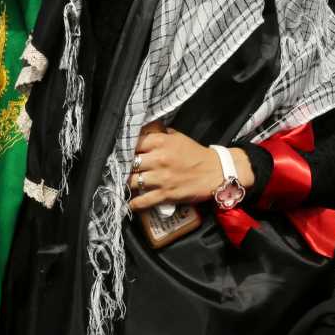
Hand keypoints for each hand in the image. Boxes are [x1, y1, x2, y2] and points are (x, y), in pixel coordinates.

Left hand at [126, 125, 253, 211]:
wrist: (216, 172)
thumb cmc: (196, 153)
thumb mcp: (178, 137)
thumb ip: (160, 134)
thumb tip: (144, 131)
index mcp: (162, 142)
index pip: (134, 143)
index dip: (125, 148)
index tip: (121, 152)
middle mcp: (159, 159)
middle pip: (130, 163)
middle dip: (124, 167)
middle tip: (119, 169)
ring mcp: (161, 178)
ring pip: (133, 181)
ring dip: (126, 184)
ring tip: (122, 184)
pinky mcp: (166, 194)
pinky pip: (143, 201)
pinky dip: (134, 203)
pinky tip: (129, 202)